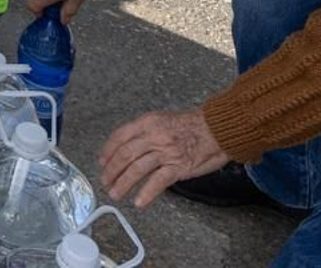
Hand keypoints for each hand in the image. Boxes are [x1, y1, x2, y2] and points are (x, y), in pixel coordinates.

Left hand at [99, 108, 229, 208]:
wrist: (217, 128)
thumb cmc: (191, 125)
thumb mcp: (162, 119)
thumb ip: (144, 131)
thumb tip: (126, 146)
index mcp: (147, 122)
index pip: (119, 136)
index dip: (107, 151)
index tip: (102, 162)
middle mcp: (154, 136)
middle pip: (125, 155)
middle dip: (111, 171)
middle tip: (105, 181)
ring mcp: (166, 152)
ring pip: (137, 169)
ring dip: (123, 184)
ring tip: (115, 193)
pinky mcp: (179, 167)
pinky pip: (158, 182)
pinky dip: (146, 193)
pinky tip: (139, 201)